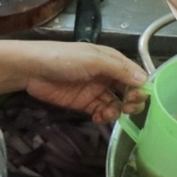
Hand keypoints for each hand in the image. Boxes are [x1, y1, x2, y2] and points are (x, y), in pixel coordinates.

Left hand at [21, 42, 148, 122]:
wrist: (32, 69)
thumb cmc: (64, 58)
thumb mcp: (94, 60)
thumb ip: (119, 70)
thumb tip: (144, 80)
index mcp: (112, 60)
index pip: (135, 74)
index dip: (141, 87)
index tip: (138, 98)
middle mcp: (107, 75)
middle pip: (129, 90)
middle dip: (132, 101)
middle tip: (128, 108)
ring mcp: (96, 90)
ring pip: (117, 104)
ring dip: (118, 111)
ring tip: (109, 114)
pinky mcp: (85, 103)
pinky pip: (102, 111)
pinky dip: (104, 116)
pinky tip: (99, 117)